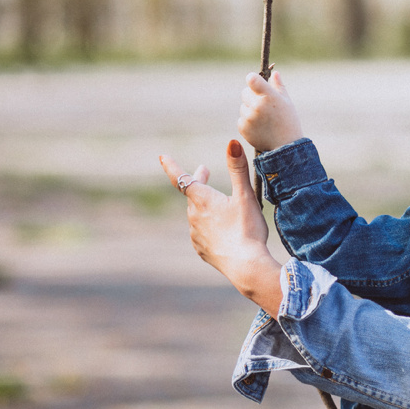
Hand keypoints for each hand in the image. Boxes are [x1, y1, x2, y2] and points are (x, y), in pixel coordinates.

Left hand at [159, 141, 283, 312]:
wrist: (246, 266)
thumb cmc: (246, 229)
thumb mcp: (245, 196)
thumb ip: (238, 168)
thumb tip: (232, 142)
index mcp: (202, 199)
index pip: (181, 178)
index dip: (171, 166)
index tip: (162, 157)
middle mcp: (194, 216)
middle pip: (192, 195)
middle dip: (198, 182)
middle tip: (205, 172)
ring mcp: (196, 235)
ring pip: (197, 214)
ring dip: (204, 206)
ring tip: (219, 205)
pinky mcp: (202, 250)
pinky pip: (201, 233)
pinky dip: (208, 226)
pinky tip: (219, 230)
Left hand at [238, 70, 303, 152]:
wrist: (286, 147)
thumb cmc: (289, 122)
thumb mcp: (287, 102)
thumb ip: (279, 86)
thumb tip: (274, 72)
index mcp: (268, 97)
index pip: (252, 80)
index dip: (252, 79)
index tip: (254, 82)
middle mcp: (257, 106)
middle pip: (245, 92)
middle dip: (252, 96)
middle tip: (264, 106)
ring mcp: (249, 118)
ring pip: (243, 106)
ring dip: (250, 110)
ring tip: (264, 120)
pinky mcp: (243, 128)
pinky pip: (241, 119)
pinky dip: (248, 122)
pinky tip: (259, 128)